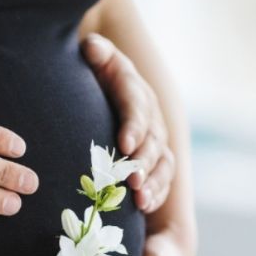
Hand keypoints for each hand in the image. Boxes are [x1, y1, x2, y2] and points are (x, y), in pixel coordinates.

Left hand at [82, 34, 173, 212]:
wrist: (101, 84)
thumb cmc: (93, 72)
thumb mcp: (94, 56)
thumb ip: (95, 51)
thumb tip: (93, 48)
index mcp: (135, 90)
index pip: (137, 107)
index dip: (134, 126)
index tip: (124, 144)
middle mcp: (150, 116)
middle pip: (153, 141)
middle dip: (143, 162)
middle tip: (131, 181)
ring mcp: (154, 140)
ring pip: (162, 163)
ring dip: (153, 182)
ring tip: (139, 200)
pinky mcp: (152, 159)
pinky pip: (161, 178)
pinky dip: (155, 193)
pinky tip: (143, 207)